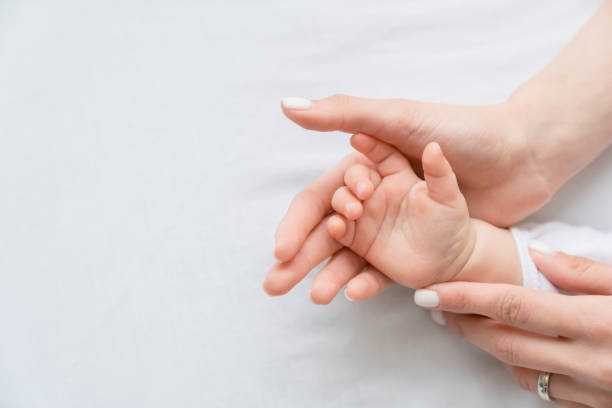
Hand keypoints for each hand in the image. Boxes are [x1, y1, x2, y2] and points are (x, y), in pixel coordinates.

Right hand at [265, 94, 545, 302]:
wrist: (520, 158)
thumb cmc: (460, 131)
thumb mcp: (397, 118)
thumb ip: (342, 114)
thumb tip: (287, 106)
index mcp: (362, 169)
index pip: (318, 200)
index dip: (296, 225)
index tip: (283, 250)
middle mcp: (371, 198)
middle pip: (325, 233)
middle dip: (299, 259)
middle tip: (274, 285)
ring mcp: (390, 225)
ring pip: (349, 257)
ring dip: (328, 276)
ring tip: (315, 299)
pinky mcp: (413, 247)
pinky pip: (382, 270)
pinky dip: (366, 282)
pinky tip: (353, 294)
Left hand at [414, 249, 611, 406]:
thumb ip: (583, 272)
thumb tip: (536, 255)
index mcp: (598, 324)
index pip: (513, 306)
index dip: (465, 298)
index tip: (430, 293)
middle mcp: (591, 363)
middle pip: (505, 342)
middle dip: (464, 323)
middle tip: (437, 305)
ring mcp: (594, 392)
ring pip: (520, 372)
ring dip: (491, 346)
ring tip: (472, 322)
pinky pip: (546, 391)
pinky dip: (524, 368)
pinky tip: (519, 348)